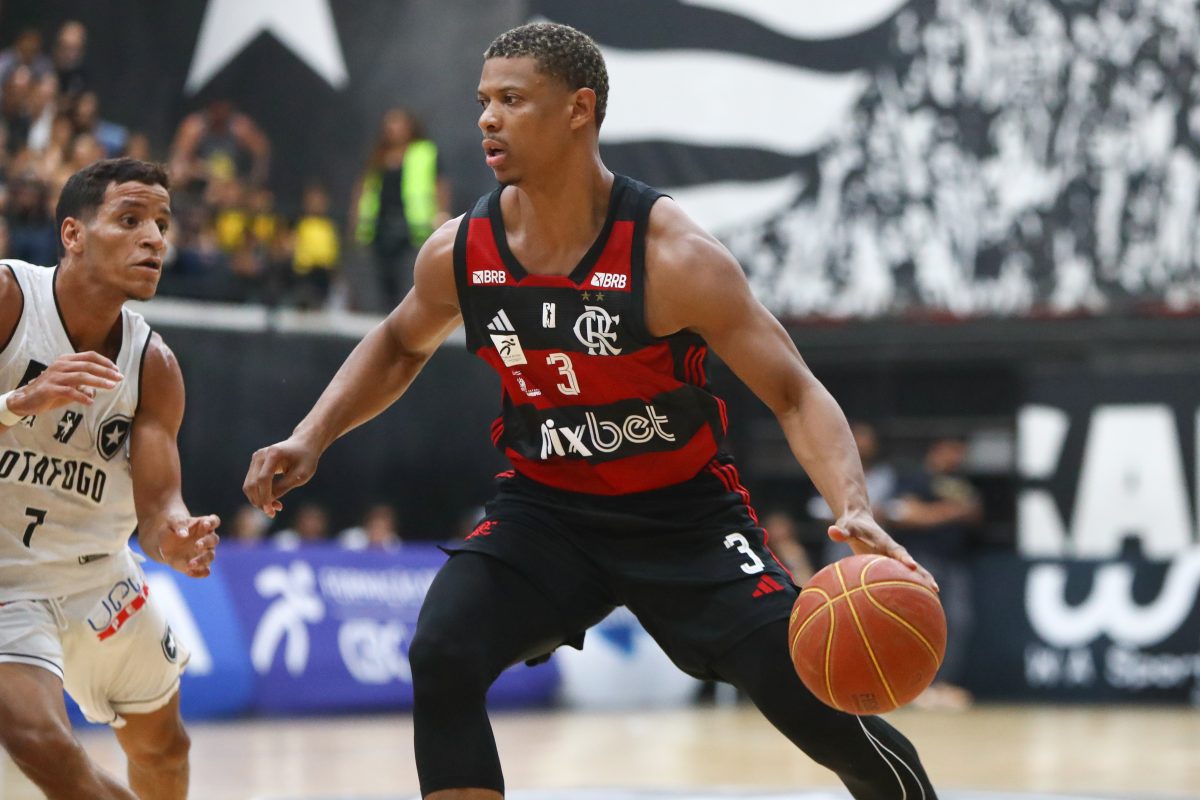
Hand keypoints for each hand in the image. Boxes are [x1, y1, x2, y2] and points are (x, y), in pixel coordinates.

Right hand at [6, 352, 122, 415]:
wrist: (26, 399)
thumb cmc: (51, 391)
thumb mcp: (69, 384)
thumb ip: (83, 384)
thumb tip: (96, 389)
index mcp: (66, 360)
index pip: (89, 356)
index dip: (105, 362)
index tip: (117, 370)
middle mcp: (60, 365)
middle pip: (88, 365)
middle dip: (106, 372)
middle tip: (119, 378)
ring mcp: (54, 377)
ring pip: (81, 377)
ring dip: (98, 382)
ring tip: (111, 387)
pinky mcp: (49, 389)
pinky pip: (69, 391)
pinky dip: (81, 396)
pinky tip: (91, 402)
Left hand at [157, 515, 220, 577]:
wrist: (165, 543)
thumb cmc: (171, 529)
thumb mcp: (172, 523)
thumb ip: (178, 526)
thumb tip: (184, 534)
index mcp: (203, 524)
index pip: (214, 521)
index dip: (212, 522)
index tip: (205, 524)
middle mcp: (207, 539)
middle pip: (214, 540)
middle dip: (206, 543)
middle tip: (196, 546)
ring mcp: (204, 552)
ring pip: (210, 557)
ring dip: (202, 560)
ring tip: (190, 564)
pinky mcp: (199, 565)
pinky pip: (205, 571)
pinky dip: (199, 573)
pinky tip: (189, 572)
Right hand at [243, 436, 320, 516]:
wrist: (303, 444)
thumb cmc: (306, 459)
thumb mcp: (301, 475)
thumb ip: (284, 486)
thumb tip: (268, 502)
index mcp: (274, 454)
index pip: (263, 479)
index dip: (266, 497)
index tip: (271, 512)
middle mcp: (260, 455)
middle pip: (252, 484)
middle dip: (261, 502)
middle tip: (274, 513)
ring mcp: (255, 458)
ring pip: (249, 486)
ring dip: (259, 500)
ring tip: (276, 507)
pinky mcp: (255, 464)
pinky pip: (252, 484)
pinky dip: (259, 495)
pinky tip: (273, 500)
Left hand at [828, 509, 937, 590]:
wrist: (858, 520)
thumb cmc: (851, 525)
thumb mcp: (845, 527)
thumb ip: (841, 531)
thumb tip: (832, 531)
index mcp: (884, 543)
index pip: (897, 551)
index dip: (904, 559)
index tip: (912, 567)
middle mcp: (893, 551)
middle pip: (912, 564)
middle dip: (923, 575)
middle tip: (935, 588)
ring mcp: (893, 559)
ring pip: (912, 572)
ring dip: (923, 582)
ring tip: (935, 597)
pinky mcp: (890, 565)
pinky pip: (902, 577)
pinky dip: (912, 586)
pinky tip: (917, 601)